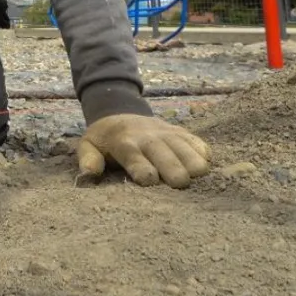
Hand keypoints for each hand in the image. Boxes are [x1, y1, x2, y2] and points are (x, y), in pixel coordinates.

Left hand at [77, 114, 210, 187]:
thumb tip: (90, 174)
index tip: (150, 181)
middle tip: (180, 184)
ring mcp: (166, 133)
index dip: (142, 168)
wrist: (120, 111)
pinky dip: (202, 151)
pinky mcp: (180, 132)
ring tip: (199, 176)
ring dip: (192, 160)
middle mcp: (147, 137)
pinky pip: (196, 141)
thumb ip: (88, 159)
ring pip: (184, 146)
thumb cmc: (105, 139)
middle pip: (164, 152)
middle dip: (172, 167)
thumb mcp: (88, 145)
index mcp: (123, 142)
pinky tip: (206, 163)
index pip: (133, 155)